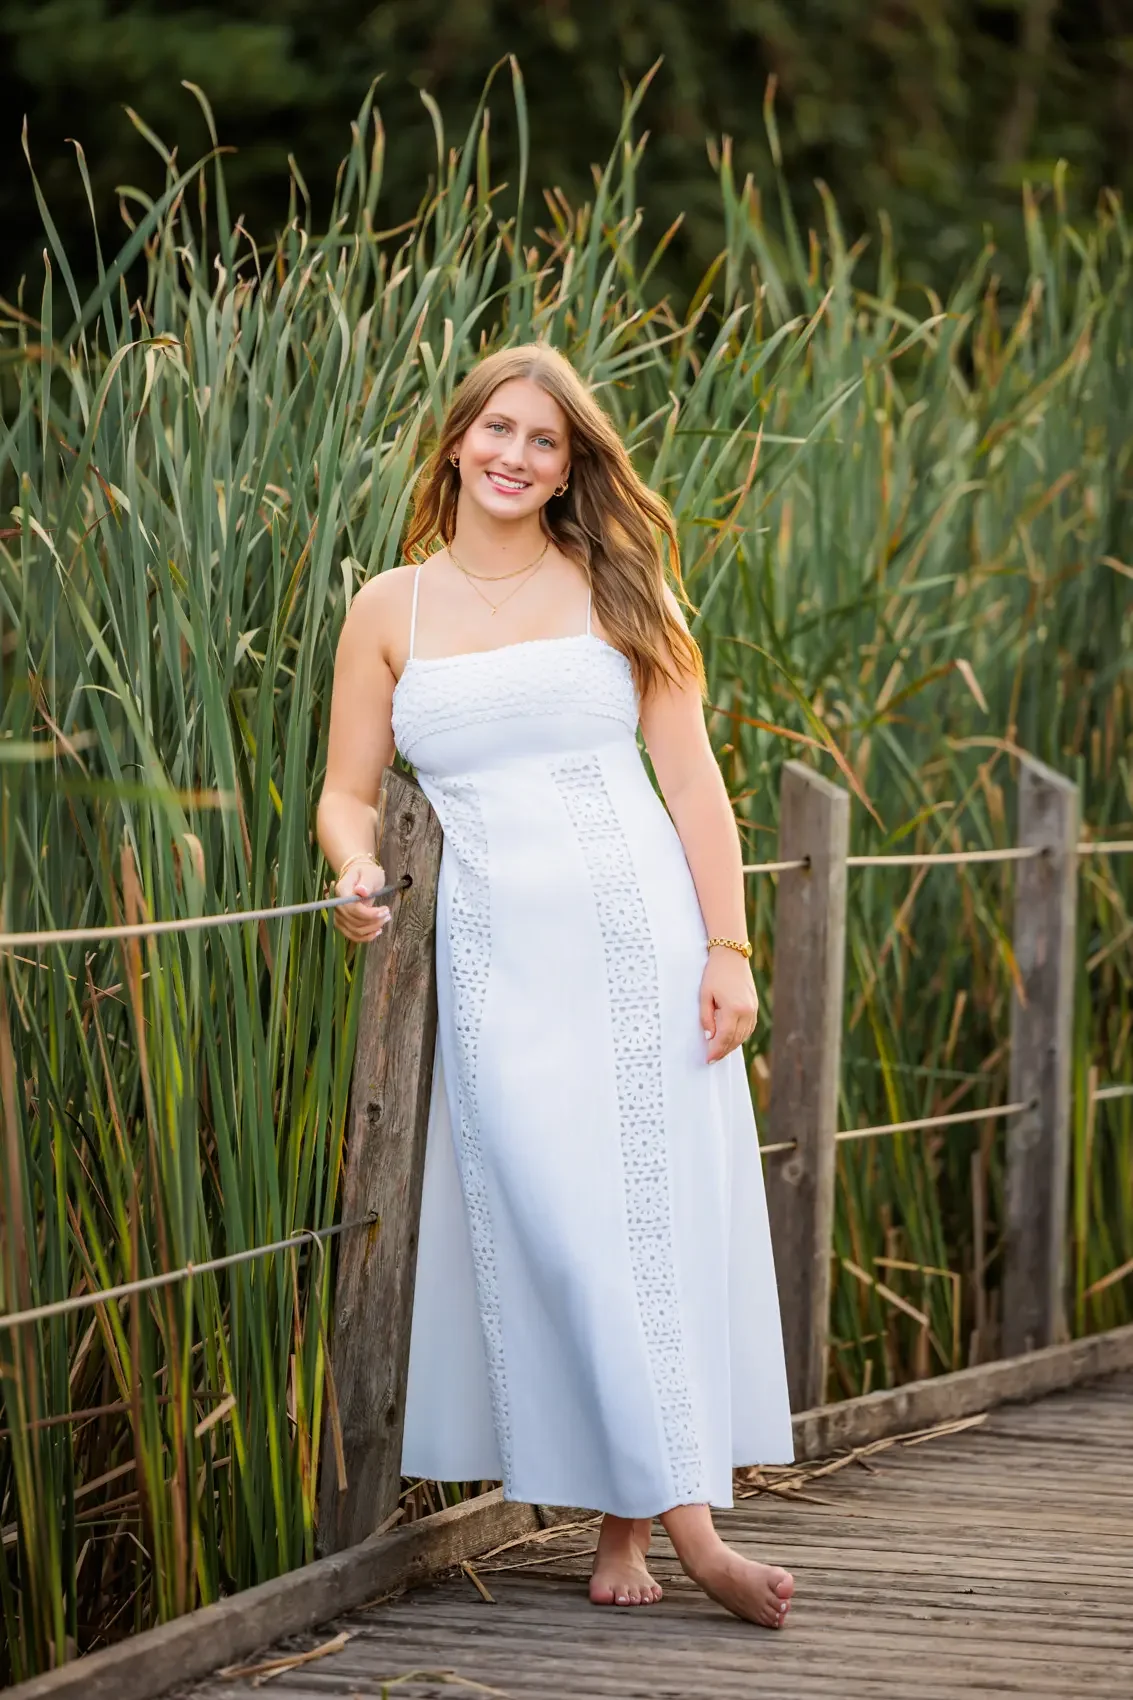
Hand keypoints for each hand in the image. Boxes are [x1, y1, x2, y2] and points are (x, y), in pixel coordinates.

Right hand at [333, 859, 390, 943]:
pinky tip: (377, 931)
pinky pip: (353, 936)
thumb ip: (366, 882)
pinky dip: (365, 937)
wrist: (359, 876)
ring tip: (385, 919)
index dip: (369, 914)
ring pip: (355, 931)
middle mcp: (336, 905)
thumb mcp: (370, 873)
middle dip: (374, 921)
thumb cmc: (366, 873)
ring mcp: (338, 916)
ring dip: (372, 928)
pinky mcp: (343, 924)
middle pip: (354, 921)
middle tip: (388, 913)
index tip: (384, 910)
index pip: (352, 908)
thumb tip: (362, 891)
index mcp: (342, 891)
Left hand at [699, 948, 758, 1062]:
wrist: (731, 955)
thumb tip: (710, 1036)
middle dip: (723, 1050)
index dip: (716, 1050)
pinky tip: (731, 1038)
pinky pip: (749, 1027)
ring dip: (732, 1045)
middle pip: (735, 1039)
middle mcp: (746, 1011)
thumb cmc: (714, 973)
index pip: (724, 1037)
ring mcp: (752, 1009)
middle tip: (712, 1058)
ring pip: (744, 1035)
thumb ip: (706, 1018)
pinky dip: (740, 1036)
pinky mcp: (754, 1006)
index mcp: (733, 1009)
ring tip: (720, 1050)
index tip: (708, 1059)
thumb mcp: (704, 995)